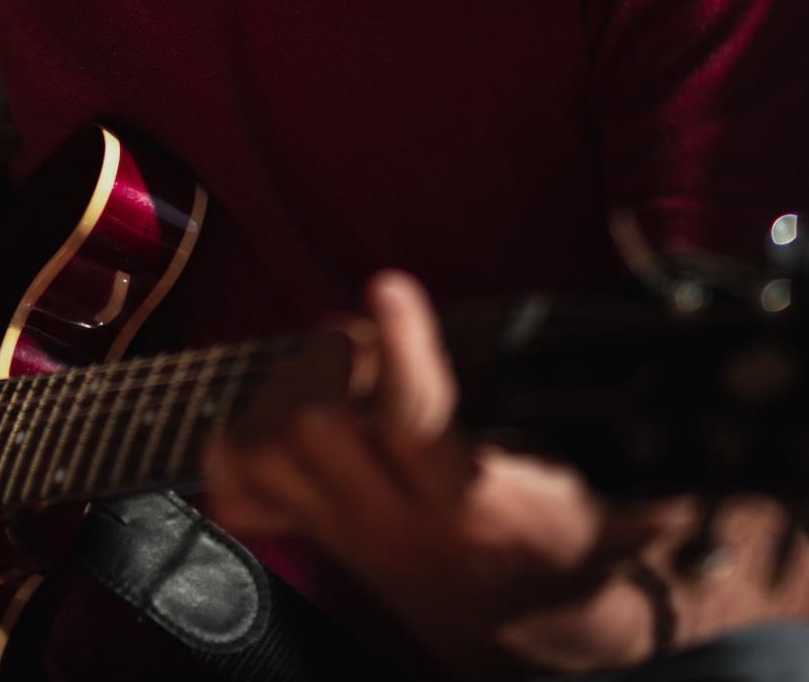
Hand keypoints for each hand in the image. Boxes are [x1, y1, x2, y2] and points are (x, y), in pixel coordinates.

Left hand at [207, 271, 681, 676]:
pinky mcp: (315, 533)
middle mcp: (394, 523)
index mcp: (471, 505)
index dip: (396, 347)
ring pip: (268, 448)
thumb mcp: (619, 506)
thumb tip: (678, 430)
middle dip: (327, 354)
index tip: (392, 287)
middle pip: (315, 426)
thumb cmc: (572, 544)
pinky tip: (273, 410)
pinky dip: (239, 438)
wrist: (529, 630)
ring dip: (281, 383)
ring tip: (325, 363)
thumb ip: (640, 466)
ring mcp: (343, 532)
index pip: (411, 421)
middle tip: (357, 333)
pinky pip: (239, 490)